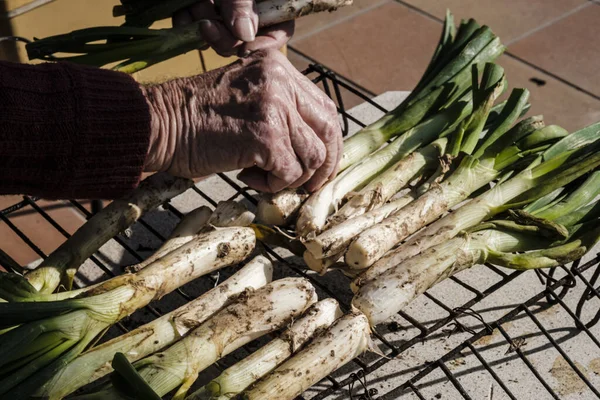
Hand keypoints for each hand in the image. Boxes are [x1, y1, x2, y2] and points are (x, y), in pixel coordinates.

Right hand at [142, 49, 342, 192]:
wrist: (158, 124)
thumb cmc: (195, 118)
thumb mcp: (245, 97)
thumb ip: (279, 108)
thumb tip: (311, 144)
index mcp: (278, 68)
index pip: (325, 107)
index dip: (328, 141)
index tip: (320, 164)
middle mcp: (280, 82)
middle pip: (329, 130)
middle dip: (323, 165)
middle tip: (307, 184)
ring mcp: (274, 107)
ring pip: (312, 157)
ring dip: (291, 176)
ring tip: (261, 174)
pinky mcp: (265, 136)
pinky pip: (290, 173)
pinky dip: (273, 185)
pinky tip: (248, 175)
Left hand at [173, 0, 293, 57]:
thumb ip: (242, 2)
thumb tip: (244, 36)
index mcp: (270, 1)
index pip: (280, 30)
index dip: (264, 44)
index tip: (243, 48)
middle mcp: (251, 7)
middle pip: (246, 37)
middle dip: (225, 37)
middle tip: (209, 25)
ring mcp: (226, 8)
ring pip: (220, 32)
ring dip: (205, 29)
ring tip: (195, 8)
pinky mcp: (202, 6)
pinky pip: (197, 23)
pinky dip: (187, 22)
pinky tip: (182, 15)